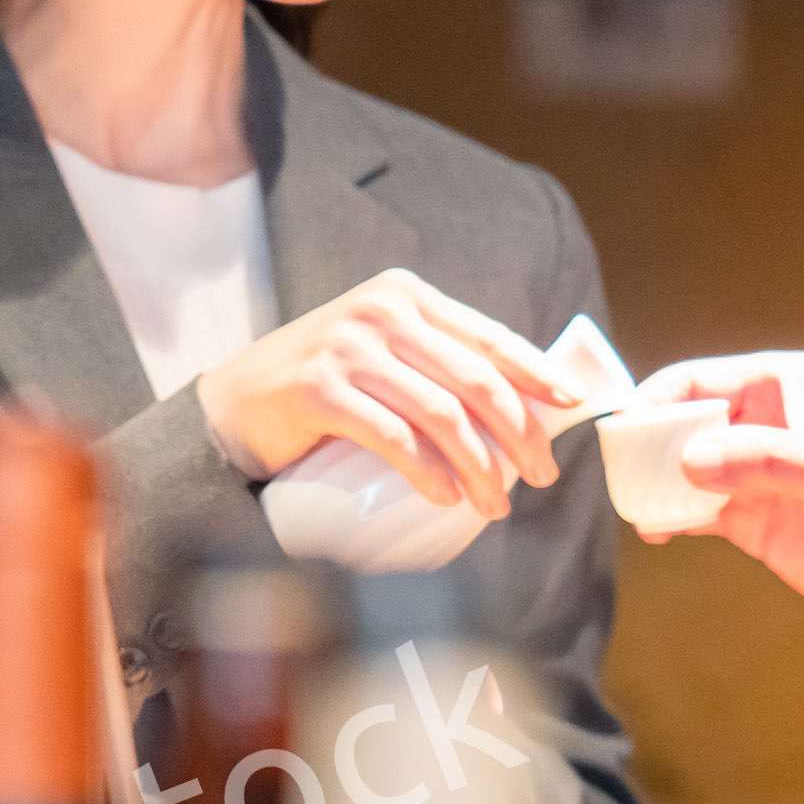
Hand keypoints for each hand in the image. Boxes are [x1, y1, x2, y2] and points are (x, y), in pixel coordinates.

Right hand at [197, 267, 587, 515]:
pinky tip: (446, 498)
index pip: (488, 336)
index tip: (570, 407)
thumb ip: (435, 363)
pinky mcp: (317, 388)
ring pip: (441, 414)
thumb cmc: (322, 386)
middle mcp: (381, 312)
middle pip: (475, 380)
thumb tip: (521, 408)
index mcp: (407, 296)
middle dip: (519, 435)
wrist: (233, 404)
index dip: (536, 373)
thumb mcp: (384, 356)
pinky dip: (428, 472)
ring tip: (496, 507)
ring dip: (480, 467)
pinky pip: (392, 436)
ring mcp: (347, 348)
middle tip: (541, 478)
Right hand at [640, 350, 803, 626]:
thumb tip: (690, 459)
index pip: (701, 379)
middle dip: (649, 444)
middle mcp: (764, 422)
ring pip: (683, 467)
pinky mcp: (752, 518)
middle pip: (682, 421)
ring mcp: (755, 472)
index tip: (627, 431)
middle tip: (626, 475)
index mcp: (786, 386)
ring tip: (637, 505)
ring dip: (655, 484)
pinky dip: (671, 517)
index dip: (658, 399)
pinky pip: (696, 510)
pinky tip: (657, 530)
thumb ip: (764, 462)